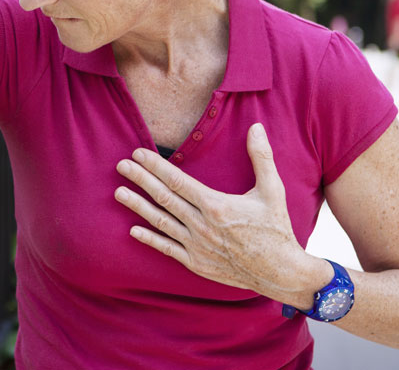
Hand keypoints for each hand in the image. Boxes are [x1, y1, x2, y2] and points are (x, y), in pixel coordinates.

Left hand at [114, 123, 324, 302]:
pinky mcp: (196, 263)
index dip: (155, 166)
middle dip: (140, 179)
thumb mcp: (272, 190)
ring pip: (161, 222)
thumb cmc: (276, 229)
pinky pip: (167, 248)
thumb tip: (256, 127)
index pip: (177, 181)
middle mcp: (202, 225)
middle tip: (120, 165)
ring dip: (138, 206)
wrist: (280, 272)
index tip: (138, 153)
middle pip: (164, 197)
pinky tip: (133, 229)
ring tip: (118, 193)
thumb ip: (261, 157)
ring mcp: (196, 246)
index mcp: (216, 205)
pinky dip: (149, 238)